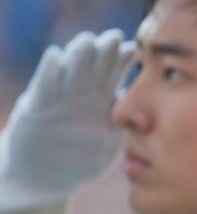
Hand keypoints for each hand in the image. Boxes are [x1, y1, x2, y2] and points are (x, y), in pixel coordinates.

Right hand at [0, 30, 135, 207]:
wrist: (42, 176)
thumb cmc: (80, 157)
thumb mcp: (106, 143)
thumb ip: (121, 128)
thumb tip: (144, 118)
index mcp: (100, 103)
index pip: (112, 76)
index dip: (121, 61)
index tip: (133, 48)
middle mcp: (79, 98)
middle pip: (93, 70)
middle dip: (103, 52)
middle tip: (114, 37)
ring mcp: (57, 103)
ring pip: (70, 75)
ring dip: (78, 57)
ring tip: (87, 41)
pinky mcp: (35, 110)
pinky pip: (44, 89)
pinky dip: (49, 73)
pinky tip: (54, 56)